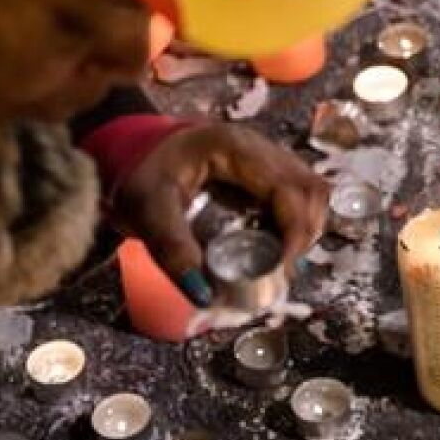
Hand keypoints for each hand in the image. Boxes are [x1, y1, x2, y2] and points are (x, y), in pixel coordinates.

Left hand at [110, 123, 327, 301]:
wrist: (129, 151)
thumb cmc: (139, 175)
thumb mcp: (147, 211)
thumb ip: (173, 249)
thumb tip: (204, 293)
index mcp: (235, 148)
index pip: (288, 188)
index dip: (295, 231)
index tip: (281, 268)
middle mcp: (259, 146)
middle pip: (310, 187)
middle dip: (305, 232)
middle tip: (282, 267)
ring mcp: (264, 155)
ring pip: (310, 190)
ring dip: (304, 227)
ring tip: (280, 259)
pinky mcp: (262, 170)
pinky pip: (295, 193)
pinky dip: (294, 221)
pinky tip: (273, 244)